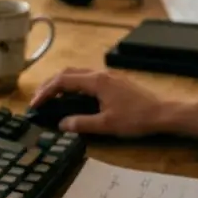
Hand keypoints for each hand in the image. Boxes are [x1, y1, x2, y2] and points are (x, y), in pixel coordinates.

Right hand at [30, 68, 169, 136]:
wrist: (162, 113)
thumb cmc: (136, 118)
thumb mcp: (107, 125)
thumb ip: (82, 123)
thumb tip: (61, 124)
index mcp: (96, 81)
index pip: (63, 81)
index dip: (46, 92)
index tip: (35, 104)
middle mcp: (100, 74)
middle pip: (68, 73)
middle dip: (50, 84)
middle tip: (38, 99)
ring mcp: (109, 76)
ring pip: (79, 74)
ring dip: (62, 83)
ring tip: (52, 97)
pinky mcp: (115, 81)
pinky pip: (88, 78)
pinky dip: (74, 85)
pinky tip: (74, 97)